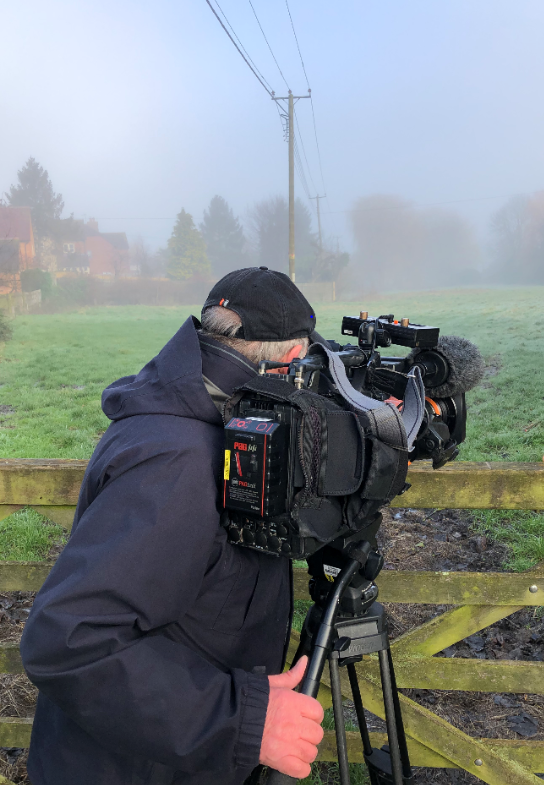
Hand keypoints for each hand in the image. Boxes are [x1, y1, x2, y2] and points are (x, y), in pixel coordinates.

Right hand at [259, 656, 323, 778]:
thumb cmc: (251, 701)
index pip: (317, 712)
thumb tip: (305, 662)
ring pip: (311, 752)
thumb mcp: (272, 683)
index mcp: (293, 703)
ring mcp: (289, 744)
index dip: (312, 715)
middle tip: (297, 732)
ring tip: (293, 746)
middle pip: (317, 733)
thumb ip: (292, 675)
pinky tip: (292, 760)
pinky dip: (300, 767)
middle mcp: (294, 723)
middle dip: (308, 733)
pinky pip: (302, 770)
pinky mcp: (281, 761)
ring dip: (304, 750)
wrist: (232, 721)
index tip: (304, 717)